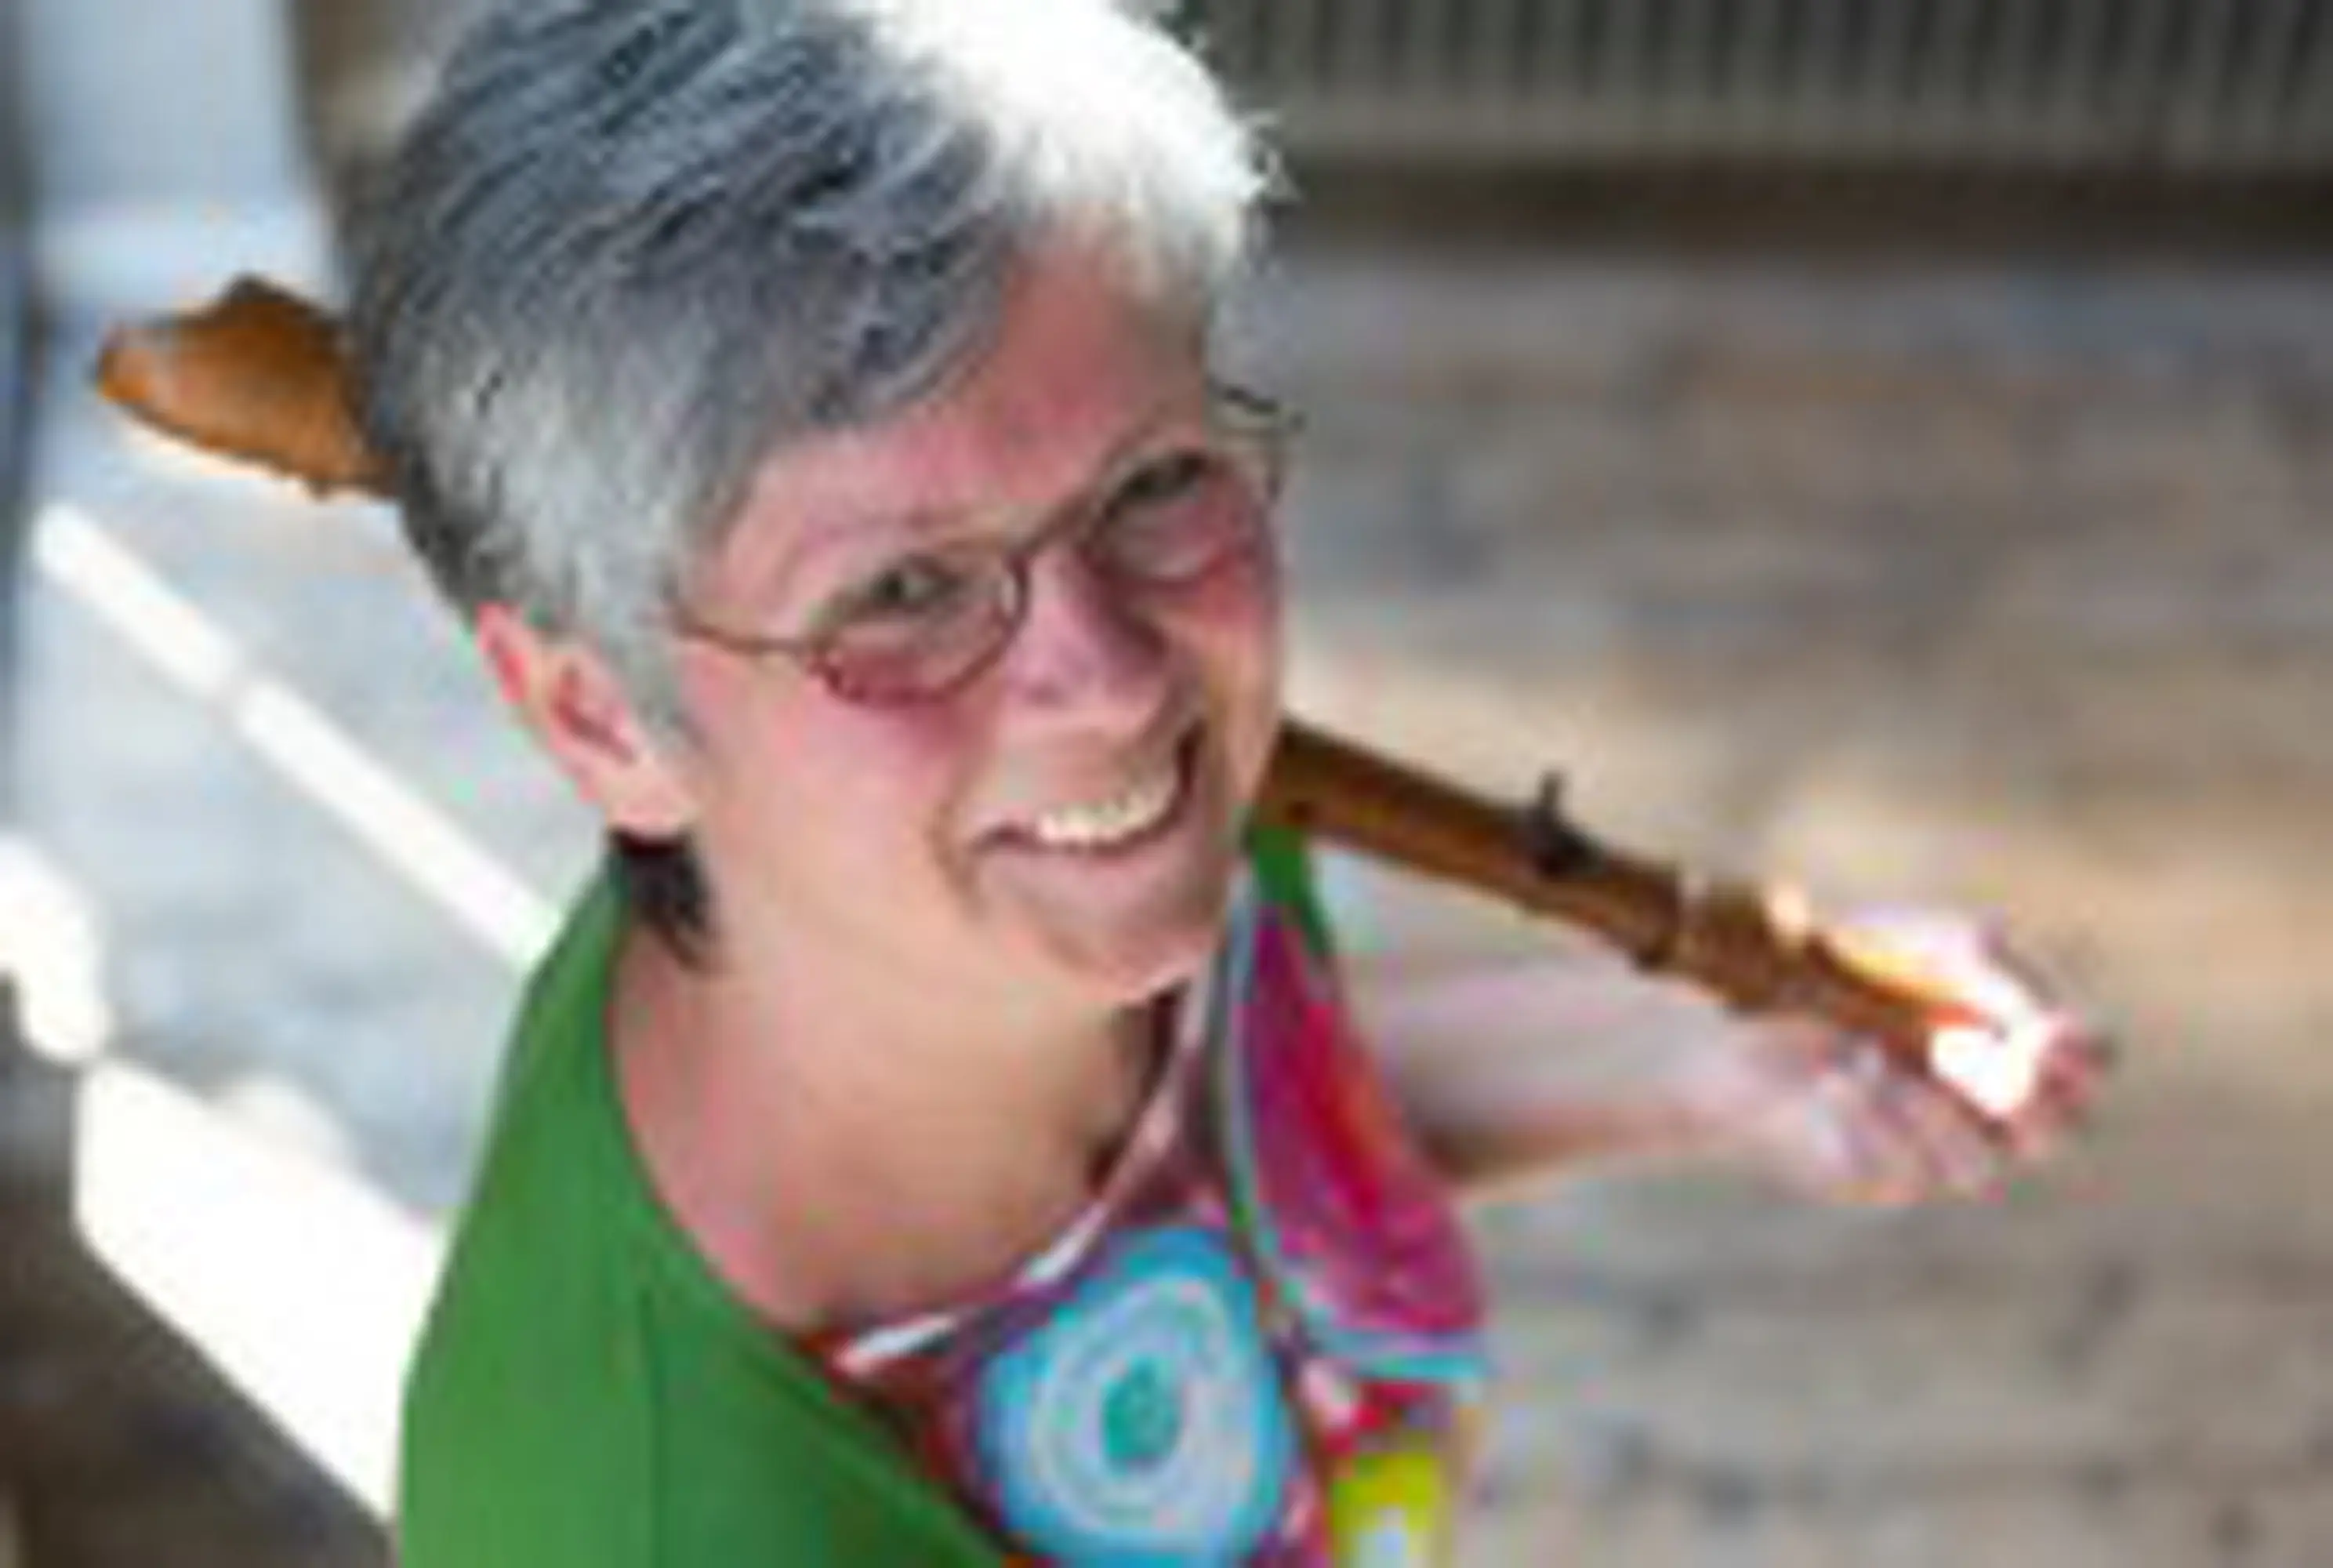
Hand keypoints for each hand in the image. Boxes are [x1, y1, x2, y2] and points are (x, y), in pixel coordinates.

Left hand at [1684, 910, 2111, 1206]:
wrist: (1747, 1003)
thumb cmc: (1855, 967)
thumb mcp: (1931, 947)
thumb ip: (1992, 977)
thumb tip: (2047, 1027)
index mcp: (2019, 1047)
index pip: (2087, 1068)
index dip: (2081, 1057)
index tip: (2048, 1033)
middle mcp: (1991, 1111)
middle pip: (2054, 1133)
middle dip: (2027, 1103)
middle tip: (1986, 1064)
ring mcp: (1937, 1151)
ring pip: (1976, 1168)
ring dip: (1933, 1113)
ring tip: (1872, 1055)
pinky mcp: (1876, 1176)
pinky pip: (1897, 1171)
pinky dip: (1871, 1119)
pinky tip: (1835, 1076)